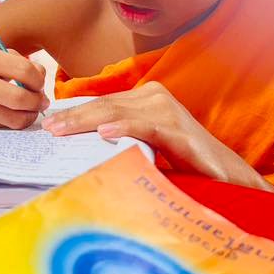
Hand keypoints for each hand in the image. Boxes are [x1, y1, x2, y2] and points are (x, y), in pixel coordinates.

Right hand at [0, 46, 49, 128]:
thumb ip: (17, 62)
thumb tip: (42, 79)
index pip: (24, 70)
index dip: (39, 79)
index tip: (40, 82)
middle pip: (19, 98)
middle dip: (38, 101)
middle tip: (41, 100)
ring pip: (15, 118)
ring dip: (31, 115)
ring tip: (32, 108)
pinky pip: (5, 125)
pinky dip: (16, 120)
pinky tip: (16, 113)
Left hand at [41, 82, 273, 191]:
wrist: (226, 177)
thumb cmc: (181, 163)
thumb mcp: (142, 146)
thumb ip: (118, 139)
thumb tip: (79, 146)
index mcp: (144, 98)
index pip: (101, 103)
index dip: (74, 113)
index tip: (48, 125)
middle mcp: (153, 97)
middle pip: (104, 106)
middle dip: (73, 117)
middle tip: (48, 130)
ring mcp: (166, 110)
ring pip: (117, 112)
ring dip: (86, 121)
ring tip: (62, 131)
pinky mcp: (178, 129)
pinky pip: (145, 126)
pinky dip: (124, 128)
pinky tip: (105, 134)